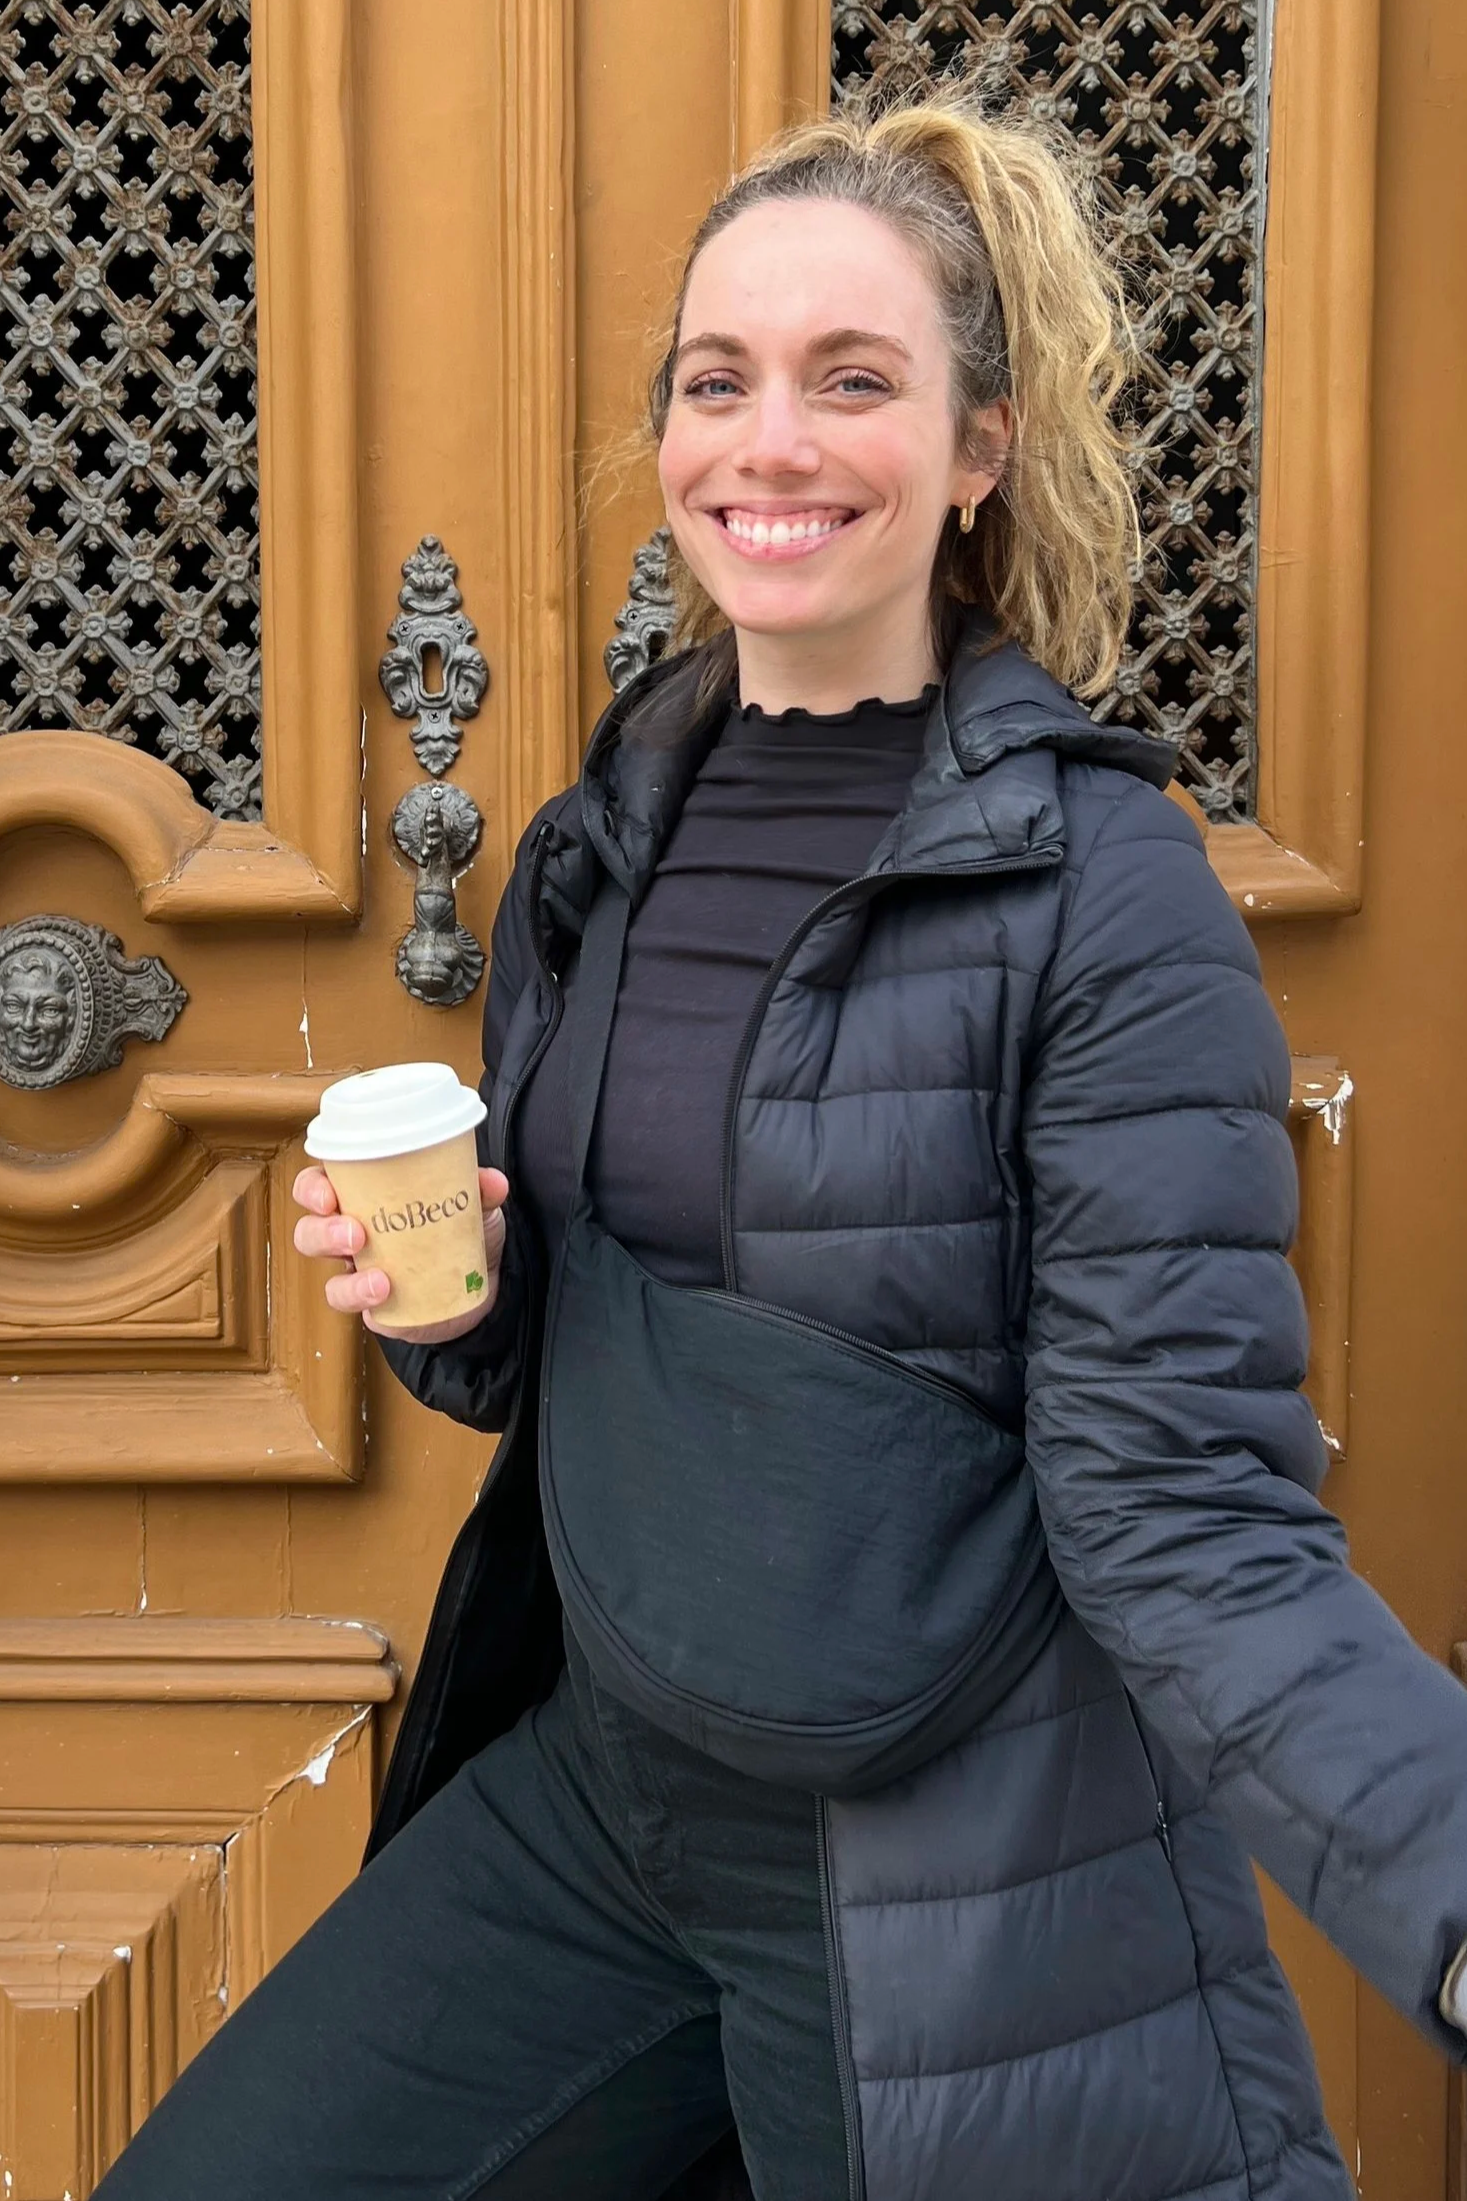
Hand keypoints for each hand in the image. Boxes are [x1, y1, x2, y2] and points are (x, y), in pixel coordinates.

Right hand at [291, 1163, 510, 1343]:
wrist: (484, 1287)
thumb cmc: (463, 1233)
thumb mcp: (475, 1206)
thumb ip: (481, 1191)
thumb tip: (494, 1182)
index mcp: (364, 1197)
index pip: (318, 1185)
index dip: (312, 1187)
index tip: (328, 1191)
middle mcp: (352, 1234)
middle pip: (309, 1230)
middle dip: (322, 1231)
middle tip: (355, 1233)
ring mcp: (358, 1273)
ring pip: (325, 1275)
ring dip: (347, 1281)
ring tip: (379, 1278)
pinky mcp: (373, 1307)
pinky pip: (353, 1306)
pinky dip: (364, 1300)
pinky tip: (387, 1295)